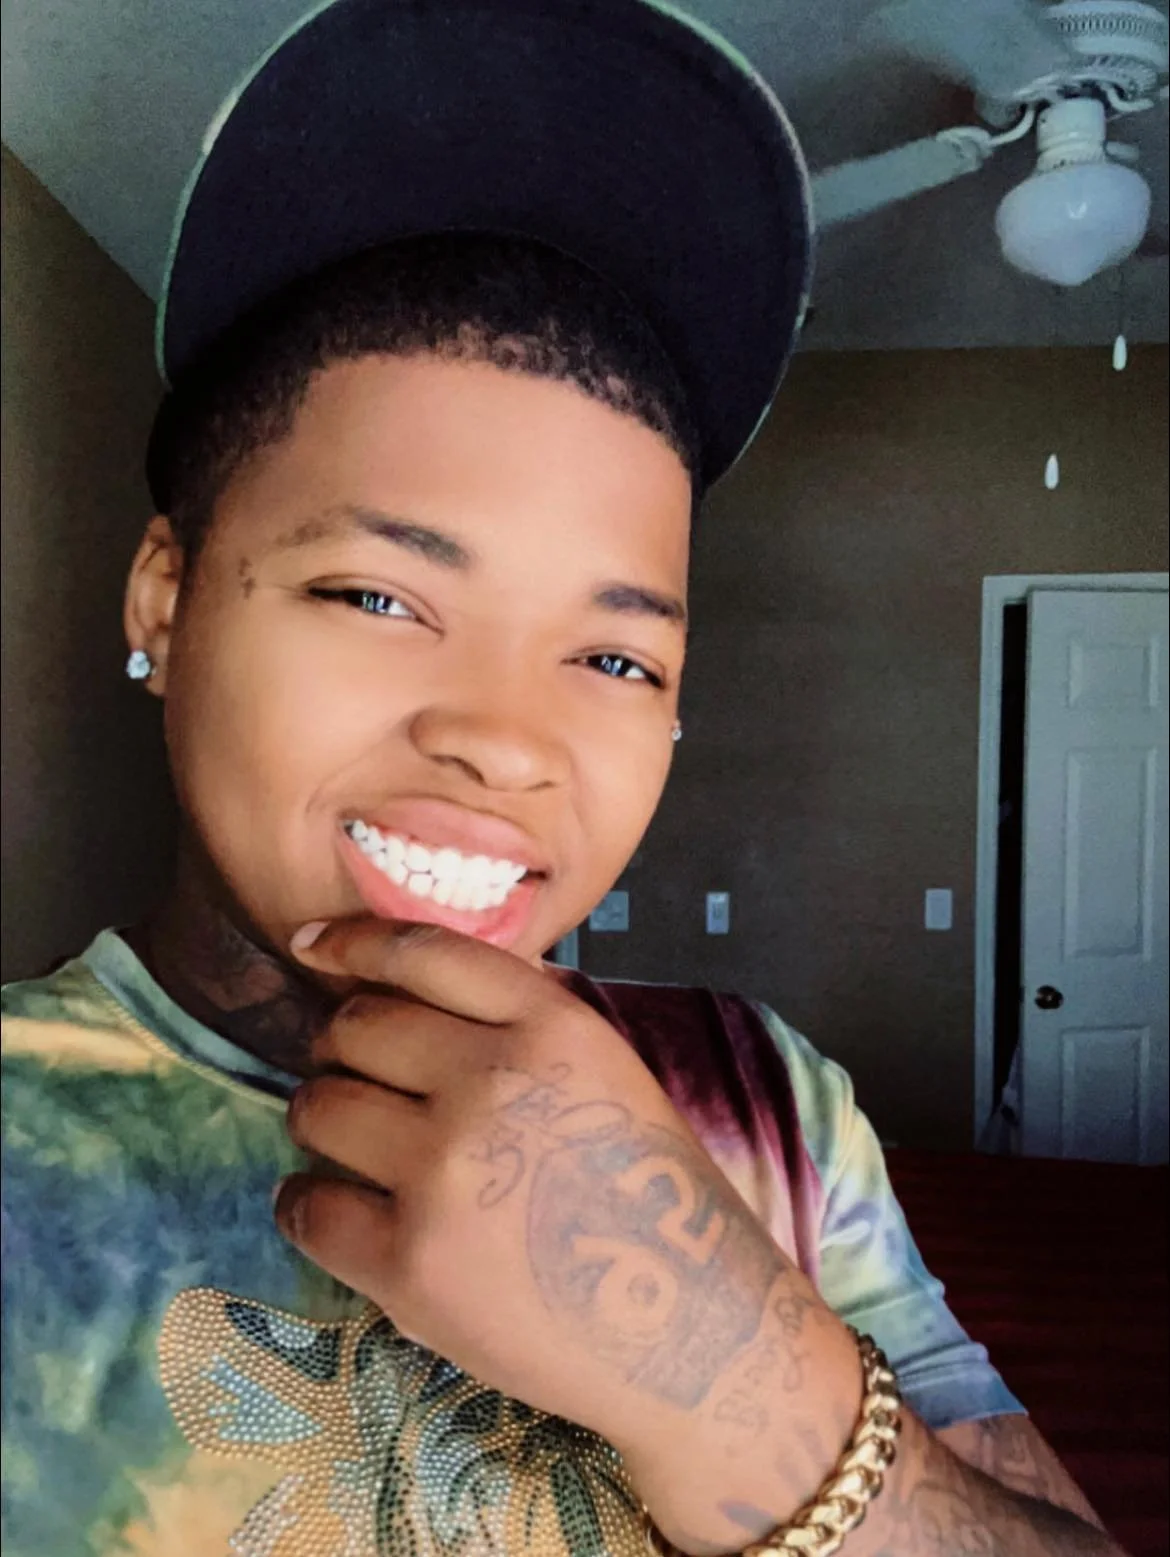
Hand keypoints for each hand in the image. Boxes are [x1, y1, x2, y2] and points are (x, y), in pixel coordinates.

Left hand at [277, 916, 784, 1466]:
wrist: (692, 1333)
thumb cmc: (651, 1197)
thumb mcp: (607, 1070)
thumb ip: (520, 1020)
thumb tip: (410, 981)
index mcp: (552, 1027)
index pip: (423, 952)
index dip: (353, 941)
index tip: (313, 948)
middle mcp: (492, 1084)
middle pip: (355, 1028)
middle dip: (341, 1048)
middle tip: (357, 1080)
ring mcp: (445, 1174)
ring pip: (319, 1109)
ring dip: (322, 1121)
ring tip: (351, 1147)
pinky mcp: (410, 1264)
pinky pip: (306, 1206)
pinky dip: (307, 1203)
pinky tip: (333, 1208)